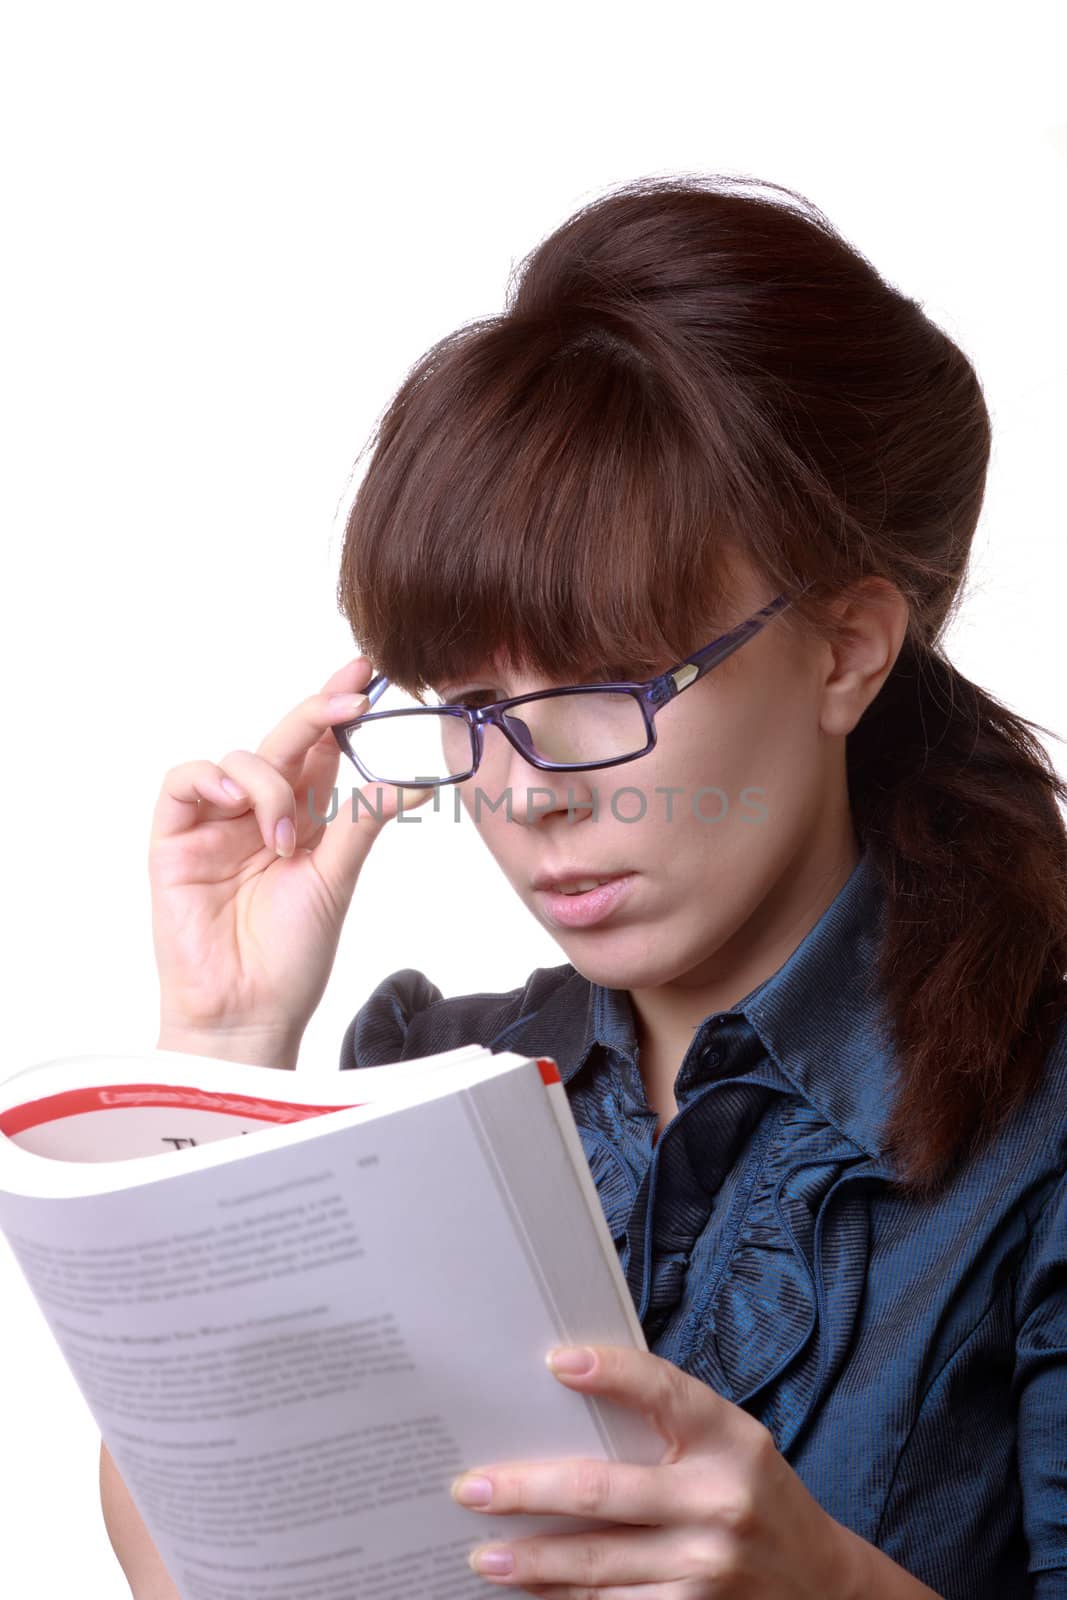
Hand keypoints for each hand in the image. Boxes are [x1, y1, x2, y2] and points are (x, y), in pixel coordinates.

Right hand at [148, 656, 432, 1064]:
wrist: (247, 1013)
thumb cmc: (291, 958)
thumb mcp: (337, 879)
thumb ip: (365, 821)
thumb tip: (422, 780)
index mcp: (303, 819)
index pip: (320, 749)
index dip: (338, 710)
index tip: (367, 676)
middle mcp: (259, 813)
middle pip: (284, 741)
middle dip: (316, 710)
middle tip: (351, 695)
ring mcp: (215, 823)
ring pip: (240, 758)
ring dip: (270, 786)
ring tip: (285, 841)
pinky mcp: (175, 839)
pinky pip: (183, 781)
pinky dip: (213, 780)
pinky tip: (238, 804)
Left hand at [449, 1343, 863, 1597]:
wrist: (821, 1585)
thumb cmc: (755, 1495)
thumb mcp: (732, 1443)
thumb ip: (669, 1420)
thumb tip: (569, 1395)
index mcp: (731, 1440)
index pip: (664, 1392)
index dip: (612, 1373)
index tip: (556, 1362)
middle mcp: (720, 1503)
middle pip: (603, 1492)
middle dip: (526, 1491)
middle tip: (472, 1489)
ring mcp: (707, 1569)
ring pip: (598, 1565)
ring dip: (532, 1562)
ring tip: (485, 1555)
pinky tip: (533, 1591)